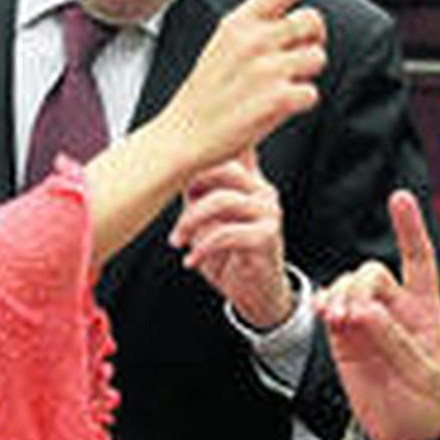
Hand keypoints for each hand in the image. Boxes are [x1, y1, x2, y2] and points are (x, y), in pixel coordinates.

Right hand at [157, 0, 347, 170]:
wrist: (183, 135)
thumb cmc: (209, 92)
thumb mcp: (225, 45)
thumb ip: (260, 28)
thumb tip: (307, 21)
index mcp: (238, 22)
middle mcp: (254, 40)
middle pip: (313, 22)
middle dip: (313, 38)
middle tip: (295, 58)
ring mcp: (266, 69)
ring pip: (317, 58)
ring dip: (305, 74)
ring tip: (274, 88)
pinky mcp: (277, 100)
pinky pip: (312, 93)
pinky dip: (299, 103)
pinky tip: (273, 110)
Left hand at [170, 150, 293, 328]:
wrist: (254, 294)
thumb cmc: (228, 255)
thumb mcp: (206, 218)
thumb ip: (198, 188)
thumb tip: (171, 164)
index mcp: (249, 180)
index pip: (234, 147)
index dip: (206, 146)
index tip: (176, 157)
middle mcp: (262, 190)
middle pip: (223, 168)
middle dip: (189, 188)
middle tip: (174, 212)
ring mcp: (268, 212)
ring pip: (222, 200)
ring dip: (190, 221)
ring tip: (178, 240)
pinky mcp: (267, 237)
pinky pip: (226, 234)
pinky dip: (202, 248)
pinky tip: (191, 260)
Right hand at [316, 190, 439, 439]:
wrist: (408, 435)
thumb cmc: (429, 404)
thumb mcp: (423, 374)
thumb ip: (393, 340)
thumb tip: (364, 313)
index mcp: (426, 309)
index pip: (419, 260)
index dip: (409, 229)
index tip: (399, 199)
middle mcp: (396, 308)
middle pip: (372, 273)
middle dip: (360, 286)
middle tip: (354, 315)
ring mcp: (368, 321)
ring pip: (348, 287)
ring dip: (340, 296)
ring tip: (339, 318)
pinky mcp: (344, 337)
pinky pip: (330, 308)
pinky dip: (324, 304)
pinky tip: (324, 311)